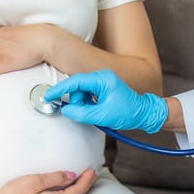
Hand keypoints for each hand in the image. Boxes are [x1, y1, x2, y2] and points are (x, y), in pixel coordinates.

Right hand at [0, 168, 96, 193]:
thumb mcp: (34, 181)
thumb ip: (55, 178)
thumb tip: (71, 175)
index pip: (77, 190)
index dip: (86, 179)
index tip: (92, 170)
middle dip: (85, 185)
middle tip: (92, 174)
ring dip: (76, 191)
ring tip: (82, 182)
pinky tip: (65, 192)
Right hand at [45, 69, 167, 133]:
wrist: (145, 114)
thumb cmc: (129, 113)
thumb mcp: (103, 116)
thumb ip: (81, 113)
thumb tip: (66, 110)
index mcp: (102, 79)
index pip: (74, 81)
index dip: (59, 89)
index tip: (48, 96)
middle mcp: (101, 77)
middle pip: (77, 87)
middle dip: (76, 101)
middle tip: (84, 113)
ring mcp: (102, 82)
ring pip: (81, 92)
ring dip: (82, 104)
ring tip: (94, 113)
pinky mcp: (103, 88)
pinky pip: (87, 95)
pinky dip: (87, 104)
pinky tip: (95, 111)